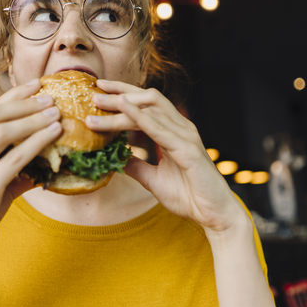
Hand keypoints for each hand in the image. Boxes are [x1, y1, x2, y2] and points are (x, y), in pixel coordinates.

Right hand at [0, 79, 61, 280]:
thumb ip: (11, 167)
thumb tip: (45, 151)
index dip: (12, 97)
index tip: (36, 86)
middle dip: (24, 104)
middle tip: (50, 98)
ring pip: (1, 134)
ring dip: (33, 121)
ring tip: (56, 114)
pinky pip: (12, 161)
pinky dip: (36, 144)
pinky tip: (53, 137)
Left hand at [86, 80, 244, 233]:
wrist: (213, 214)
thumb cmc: (190, 196)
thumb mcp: (153, 179)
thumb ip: (137, 166)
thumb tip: (116, 159)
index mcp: (175, 132)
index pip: (147, 105)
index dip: (123, 95)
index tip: (99, 91)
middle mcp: (181, 128)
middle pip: (148, 99)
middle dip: (120, 92)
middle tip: (93, 92)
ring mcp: (186, 136)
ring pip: (150, 110)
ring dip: (122, 105)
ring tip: (99, 102)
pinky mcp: (187, 149)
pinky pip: (159, 128)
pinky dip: (140, 116)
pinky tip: (123, 108)